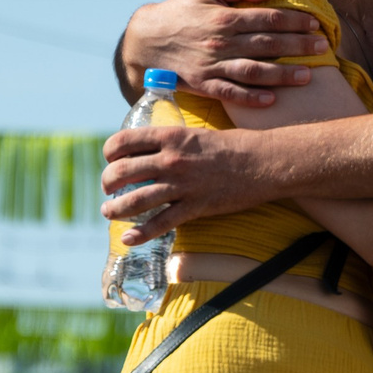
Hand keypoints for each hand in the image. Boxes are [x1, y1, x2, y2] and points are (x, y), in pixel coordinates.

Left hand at [101, 125, 268, 242]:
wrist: (265, 161)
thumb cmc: (234, 145)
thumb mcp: (197, 133)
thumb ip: (172, 141)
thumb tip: (151, 148)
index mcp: (170, 137)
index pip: (123, 142)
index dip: (109, 152)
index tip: (110, 159)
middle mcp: (171, 160)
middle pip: (121, 172)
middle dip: (107, 182)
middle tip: (108, 189)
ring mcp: (182, 185)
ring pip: (135, 200)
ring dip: (115, 209)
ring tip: (108, 212)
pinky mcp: (195, 207)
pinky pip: (160, 224)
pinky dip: (140, 234)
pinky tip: (127, 238)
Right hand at [122, 0, 326, 106]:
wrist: (145, 40)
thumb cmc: (181, 10)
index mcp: (225, 17)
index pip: (269, 18)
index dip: (295, 21)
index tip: (315, 24)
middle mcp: (221, 42)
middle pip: (268, 44)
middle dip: (298, 46)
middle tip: (322, 48)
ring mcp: (212, 66)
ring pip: (254, 71)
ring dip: (282, 74)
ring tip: (307, 76)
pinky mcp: (203, 85)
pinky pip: (230, 93)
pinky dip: (251, 98)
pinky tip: (272, 100)